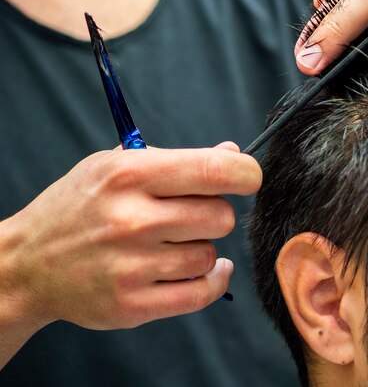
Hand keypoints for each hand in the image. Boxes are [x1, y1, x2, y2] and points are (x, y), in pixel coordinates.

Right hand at [0, 142, 261, 332]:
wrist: (27, 264)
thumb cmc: (78, 207)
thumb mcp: (114, 165)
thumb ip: (177, 160)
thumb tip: (234, 155)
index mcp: (130, 175)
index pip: (214, 170)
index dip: (246, 174)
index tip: (248, 178)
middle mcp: (132, 220)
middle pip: (221, 216)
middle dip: (216, 213)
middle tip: (191, 214)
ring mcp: (132, 266)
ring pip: (211, 254)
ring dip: (203, 247)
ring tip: (172, 243)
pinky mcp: (133, 304)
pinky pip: (203, 292)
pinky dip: (212, 280)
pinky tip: (202, 269)